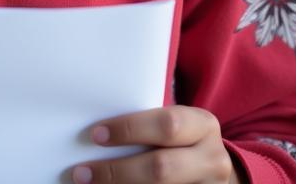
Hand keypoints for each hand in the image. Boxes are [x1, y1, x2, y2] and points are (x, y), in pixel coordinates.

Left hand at [72, 106, 239, 183]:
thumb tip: (95, 130)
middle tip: (82, 172)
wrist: (213, 167)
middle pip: (161, 168)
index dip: (129, 129)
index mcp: (203, 125)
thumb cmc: (181, 138)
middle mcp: (212, 159)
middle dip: (117, 171)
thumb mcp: (176, 123)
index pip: (166, 125)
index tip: (96, 135)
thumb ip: (149, 123)